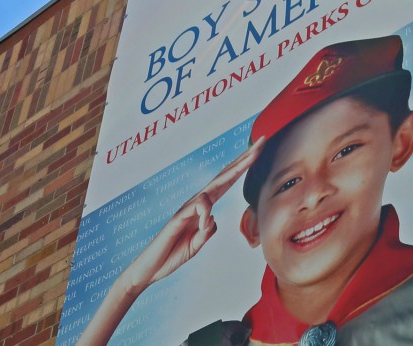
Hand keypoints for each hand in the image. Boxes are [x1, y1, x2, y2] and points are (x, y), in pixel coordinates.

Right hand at [78, 137, 264, 345]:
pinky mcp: (177, 219)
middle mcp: (196, 203)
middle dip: (243, 160)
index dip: (243, 168)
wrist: (151, 269)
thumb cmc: (173, 254)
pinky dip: (203, 213)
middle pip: (223, 176)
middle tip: (261, 142)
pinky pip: (195, 208)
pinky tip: (202, 225)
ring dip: (233, 172)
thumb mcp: (198, 244)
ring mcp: (187, 209)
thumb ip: (207, 230)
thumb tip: (213, 218)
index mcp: (203, 208)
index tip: (258, 153)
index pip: (227, 183)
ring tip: (250, 160)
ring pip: (213, 185)